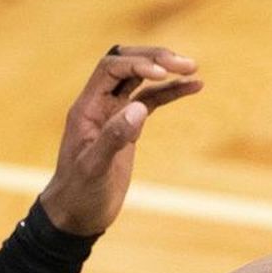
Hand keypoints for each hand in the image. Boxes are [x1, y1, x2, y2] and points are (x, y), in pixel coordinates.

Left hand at [38, 45, 201, 235]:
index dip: (137, 65)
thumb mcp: (95, 168)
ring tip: (194, 68)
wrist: (77, 214)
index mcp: (86, 108)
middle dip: (155, 58)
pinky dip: (172, 92)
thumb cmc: (80, 193)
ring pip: (142, 79)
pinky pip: (152, 100)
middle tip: (185, 63)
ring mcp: (115, 113)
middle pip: (127, 64)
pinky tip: (194, 86)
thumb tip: (140, 107)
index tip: (163, 74)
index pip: (111, 69)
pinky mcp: (129, 126)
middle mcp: (100, 104)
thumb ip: (114, 137)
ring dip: (166, 71)